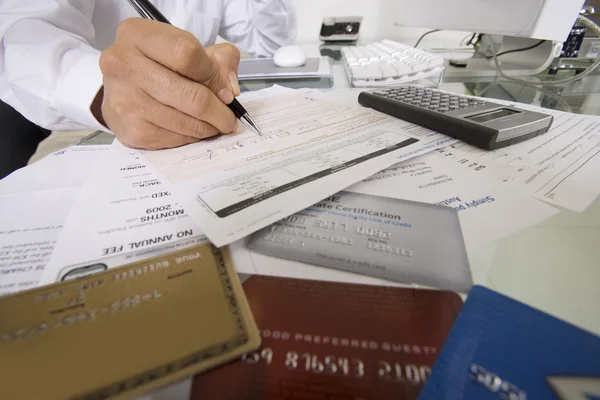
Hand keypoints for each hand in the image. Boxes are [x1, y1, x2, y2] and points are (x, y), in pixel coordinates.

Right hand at [94, 18, 239, 149]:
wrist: (121, 90)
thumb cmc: (158, 66)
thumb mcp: (188, 47)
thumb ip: (220, 58)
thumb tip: (230, 89)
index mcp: (137, 35)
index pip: (186, 53)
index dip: (214, 76)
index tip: (226, 91)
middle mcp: (123, 65)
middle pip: (190, 95)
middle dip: (219, 111)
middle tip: (229, 118)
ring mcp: (124, 100)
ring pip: (185, 122)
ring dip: (208, 127)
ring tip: (215, 124)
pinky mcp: (130, 130)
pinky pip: (174, 139)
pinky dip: (191, 137)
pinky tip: (192, 129)